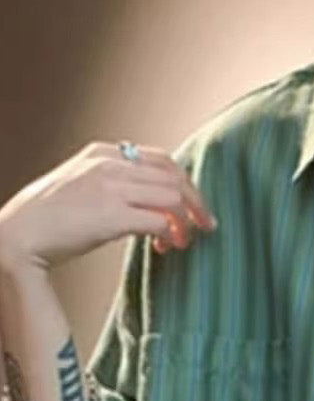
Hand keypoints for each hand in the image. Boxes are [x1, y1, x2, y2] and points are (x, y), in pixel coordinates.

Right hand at [0, 140, 216, 273]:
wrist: (20, 234)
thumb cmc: (50, 218)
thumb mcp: (82, 185)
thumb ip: (113, 184)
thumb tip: (148, 202)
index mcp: (103, 153)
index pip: (161, 159)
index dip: (185, 183)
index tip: (195, 205)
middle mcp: (109, 165)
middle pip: (174, 175)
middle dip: (197, 202)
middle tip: (206, 225)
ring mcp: (110, 188)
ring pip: (173, 196)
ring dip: (186, 222)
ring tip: (185, 241)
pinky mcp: (111, 216)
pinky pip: (159, 221)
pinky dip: (171, 236)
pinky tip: (167, 247)